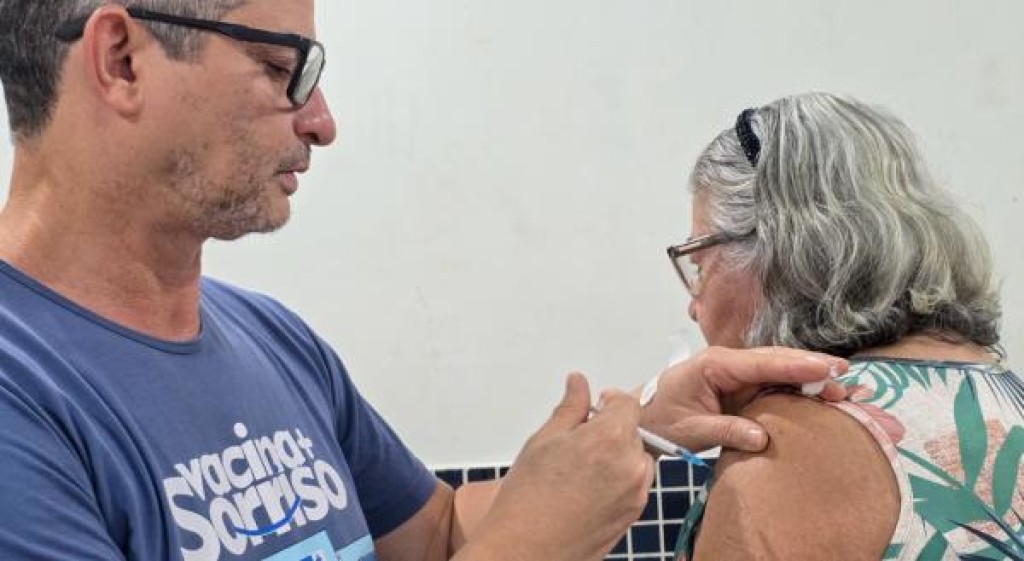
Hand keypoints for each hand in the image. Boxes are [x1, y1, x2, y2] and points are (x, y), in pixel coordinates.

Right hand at [464, 373, 653, 560]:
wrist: (525, 549)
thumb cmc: (528, 500)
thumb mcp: (543, 440)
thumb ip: (569, 408)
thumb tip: (578, 383)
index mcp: (610, 439)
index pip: (629, 404)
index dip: (611, 400)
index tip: (598, 405)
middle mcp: (630, 465)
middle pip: (633, 431)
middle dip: (611, 430)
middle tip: (580, 440)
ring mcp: (635, 493)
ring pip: (636, 458)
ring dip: (618, 455)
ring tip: (582, 468)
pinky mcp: (633, 514)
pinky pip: (634, 484)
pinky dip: (618, 479)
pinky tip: (587, 488)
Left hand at [643, 346, 847, 452]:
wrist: (646, 419)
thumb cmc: (662, 419)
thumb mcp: (690, 430)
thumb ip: (725, 431)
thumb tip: (761, 438)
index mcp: (713, 364)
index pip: (760, 362)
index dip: (794, 366)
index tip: (824, 368)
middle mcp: (729, 363)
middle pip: (776, 360)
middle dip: (811, 367)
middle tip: (844, 375)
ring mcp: (737, 374)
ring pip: (779, 371)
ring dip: (809, 378)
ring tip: (842, 389)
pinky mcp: (742, 387)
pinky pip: (774, 385)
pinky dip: (798, 389)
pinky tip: (821, 397)